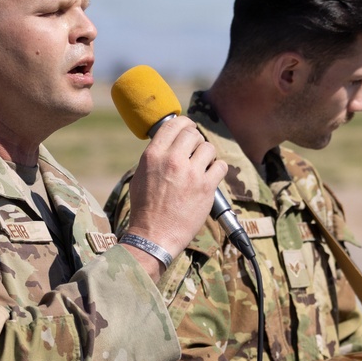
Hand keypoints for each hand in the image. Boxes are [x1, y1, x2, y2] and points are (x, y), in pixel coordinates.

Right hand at [125, 117, 227, 271]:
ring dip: (207, 156)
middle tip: (195, 152)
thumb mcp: (140, 177)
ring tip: (202, 167)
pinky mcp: (206, 187)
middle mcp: (173, 160)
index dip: (185, 124)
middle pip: (193, 133)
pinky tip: (210, 177)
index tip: (189, 129)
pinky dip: (217, 170)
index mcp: (154, 155)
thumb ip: (155, 158)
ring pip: (209, 148)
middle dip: (196, 141)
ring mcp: (191, 173)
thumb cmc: (145, 210)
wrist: (154, 236)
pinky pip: (221, 166)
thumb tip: (167, 146)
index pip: (174, 124)